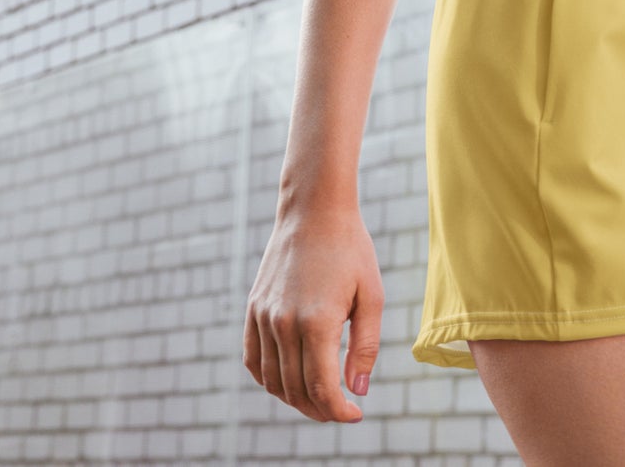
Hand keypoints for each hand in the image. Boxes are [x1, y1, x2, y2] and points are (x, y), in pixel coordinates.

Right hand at [243, 203, 382, 422]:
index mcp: (316, 322)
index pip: (321, 388)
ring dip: (294, 399)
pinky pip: (252, 359)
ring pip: (272, 380)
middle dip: (320, 409)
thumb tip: (357, 391)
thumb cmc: (350, 249)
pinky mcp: (253, 307)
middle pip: (296, 390)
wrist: (315, 209)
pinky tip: (287, 380)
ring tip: (318, 398)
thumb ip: (366, 347)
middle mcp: (283, 323)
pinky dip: (267, 379)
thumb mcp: (371, 295)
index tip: (355, 414)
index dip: (338, 411)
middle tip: (340, 409)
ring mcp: (264, 316)